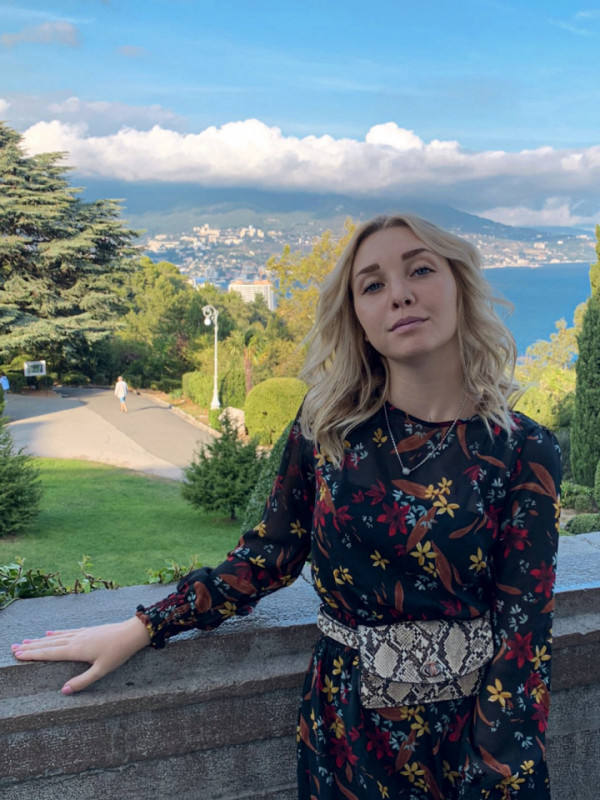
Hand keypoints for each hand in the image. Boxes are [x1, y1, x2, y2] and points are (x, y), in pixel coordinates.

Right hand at [11, 616, 151, 693]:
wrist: (132, 632)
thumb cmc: (119, 653)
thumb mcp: (102, 670)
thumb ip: (83, 681)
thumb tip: (64, 691)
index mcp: (77, 650)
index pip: (50, 653)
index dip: (33, 654)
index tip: (18, 655)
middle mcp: (76, 640)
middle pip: (49, 644)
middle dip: (31, 647)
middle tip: (14, 648)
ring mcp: (81, 634)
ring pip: (56, 638)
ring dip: (40, 640)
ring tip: (25, 641)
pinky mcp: (87, 631)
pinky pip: (66, 632)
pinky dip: (56, 634)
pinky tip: (49, 633)